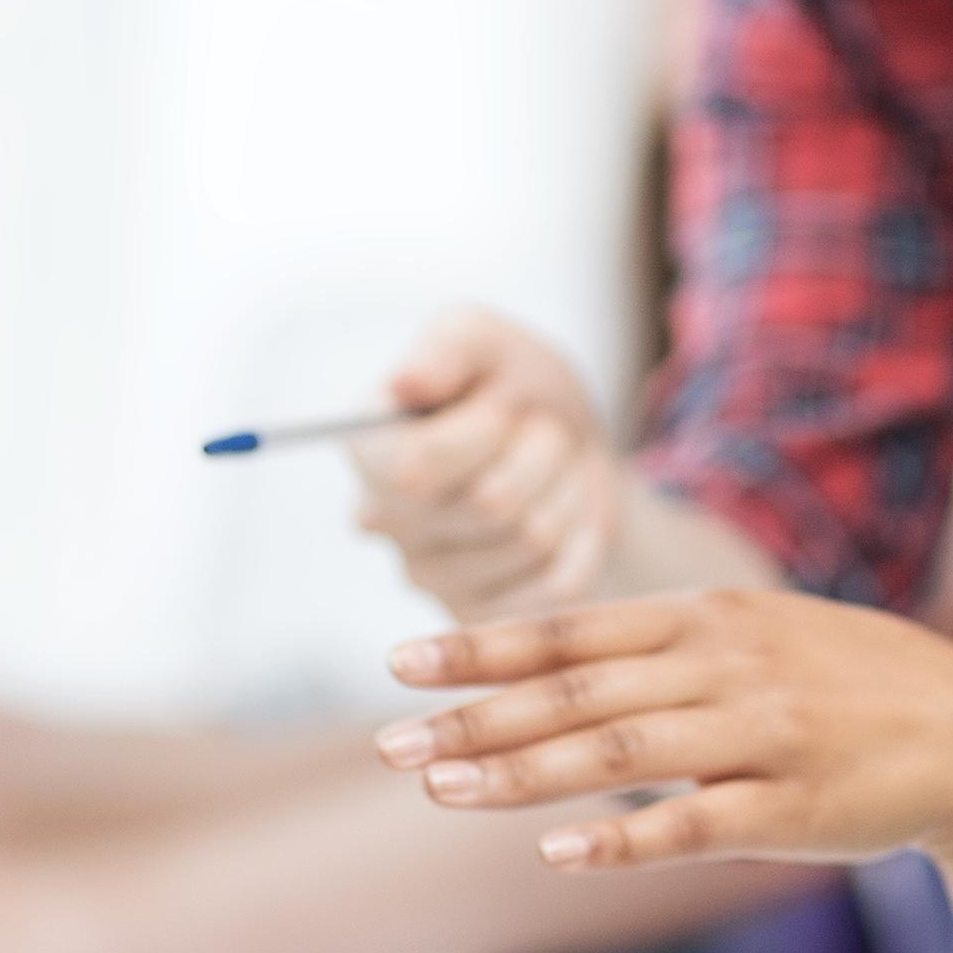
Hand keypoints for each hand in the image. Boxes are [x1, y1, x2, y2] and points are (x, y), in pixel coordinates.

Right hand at [351, 308, 623, 619]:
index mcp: (368, 449)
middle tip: (538, 432)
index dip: (482, 433)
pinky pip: (562, 579)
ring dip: (566, 487)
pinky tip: (563, 512)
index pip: (417, 469)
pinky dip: (584, 535)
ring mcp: (431, 578)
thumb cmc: (509, 384)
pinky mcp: (484, 615)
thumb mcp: (484, 336)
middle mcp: (383, 521)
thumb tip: (409, 382)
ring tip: (551, 466)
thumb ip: (448, 345)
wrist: (564, 443)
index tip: (502, 407)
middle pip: (492, 504)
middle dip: (541, 451)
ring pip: (534, 538)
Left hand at [375, 589, 952, 869]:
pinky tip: (557, 851)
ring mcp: (760, 735)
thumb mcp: (764, 639)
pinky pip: (692, 824)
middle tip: (387, 746)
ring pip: (618, 754)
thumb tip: (566, 673)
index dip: (483, 647)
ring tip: (443, 792)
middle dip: (473, 717)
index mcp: (712, 620)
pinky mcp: (792, 808)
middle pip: (576, 693)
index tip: (400, 661)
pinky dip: (622, 838)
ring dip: (521, 775)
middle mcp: (726, 665)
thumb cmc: (858, 692)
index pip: (573, 631)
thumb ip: (672, 653)